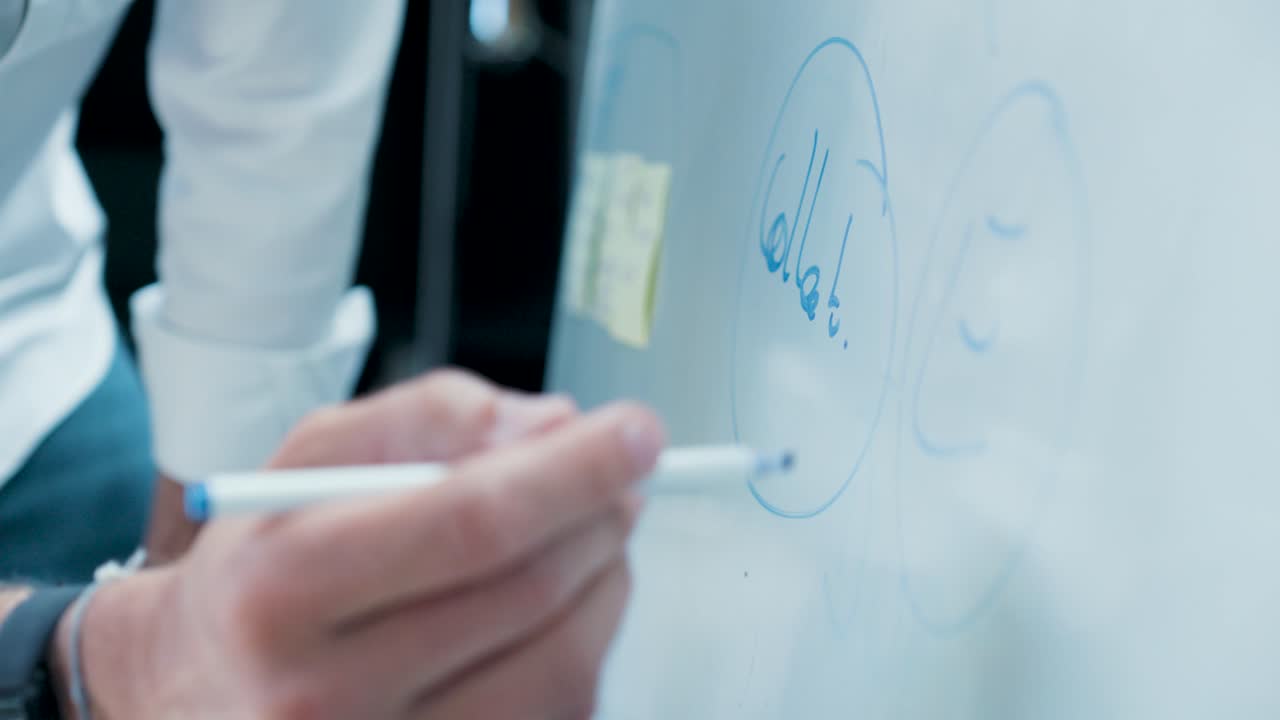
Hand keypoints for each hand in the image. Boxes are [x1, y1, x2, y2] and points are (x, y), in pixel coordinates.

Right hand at [54, 369, 662, 718]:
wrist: (196, 693)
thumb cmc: (264, 565)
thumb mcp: (311, 456)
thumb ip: (431, 417)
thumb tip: (555, 424)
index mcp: (281, 588)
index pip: (469, 524)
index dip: (574, 472)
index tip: (637, 433)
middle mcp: (323, 695)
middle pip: (527, 595)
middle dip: (600, 516)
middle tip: (626, 474)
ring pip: (561, 667)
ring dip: (606, 582)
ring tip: (592, 533)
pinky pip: (556, 714)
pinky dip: (585, 644)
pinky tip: (563, 602)